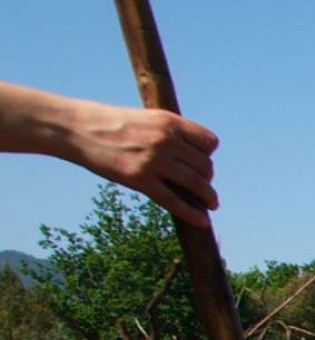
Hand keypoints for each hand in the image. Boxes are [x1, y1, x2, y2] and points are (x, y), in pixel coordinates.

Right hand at [66, 100, 219, 227]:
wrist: (77, 128)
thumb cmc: (110, 122)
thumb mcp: (146, 118)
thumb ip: (168, 132)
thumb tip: (188, 152)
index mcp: (170, 122)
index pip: (209, 142)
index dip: (208, 153)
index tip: (202, 160)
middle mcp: (166, 141)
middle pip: (205, 165)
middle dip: (207, 176)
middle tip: (202, 184)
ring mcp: (154, 162)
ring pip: (196, 184)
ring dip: (209, 196)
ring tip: (212, 203)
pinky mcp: (140, 180)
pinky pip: (174, 201)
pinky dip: (192, 214)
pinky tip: (203, 221)